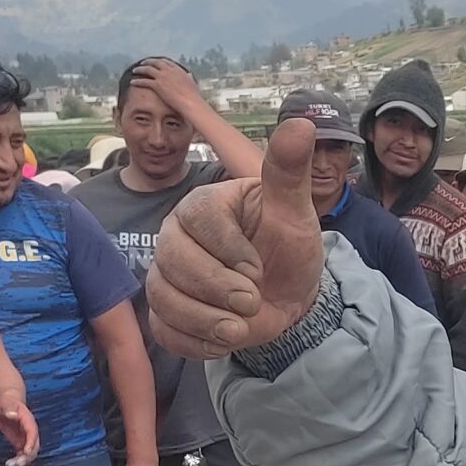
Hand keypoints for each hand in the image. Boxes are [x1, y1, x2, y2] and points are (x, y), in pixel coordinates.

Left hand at [0, 387, 38, 465]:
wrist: (6, 402)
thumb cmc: (5, 401)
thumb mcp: (4, 402)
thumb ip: (8, 408)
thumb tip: (12, 414)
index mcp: (28, 421)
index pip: (32, 433)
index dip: (31, 443)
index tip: (26, 452)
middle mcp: (30, 431)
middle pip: (34, 446)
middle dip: (27, 456)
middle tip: (16, 463)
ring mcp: (26, 437)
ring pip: (29, 453)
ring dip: (23, 461)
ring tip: (10, 465)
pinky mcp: (20, 442)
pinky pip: (23, 454)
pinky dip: (19, 460)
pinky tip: (10, 464)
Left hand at [127, 56, 211, 124]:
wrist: (190, 103)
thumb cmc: (193, 97)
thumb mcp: (192, 83)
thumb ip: (189, 78)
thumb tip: (189, 75)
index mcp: (177, 69)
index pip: (165, 62)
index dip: (158, 61)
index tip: (154, 62)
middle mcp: (169, 70)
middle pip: (155, 62)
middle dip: (147, 62)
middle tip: (142, 63)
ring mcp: (162, 77)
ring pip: (147, 69)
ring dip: (140, 69)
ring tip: (135, 71)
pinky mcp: (157, 85)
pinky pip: (144, 81)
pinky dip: (137, 81)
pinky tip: (133, 82)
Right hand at [149, 120, 323, 358]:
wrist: (286, 296)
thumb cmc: (287, 247)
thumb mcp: (295, 212)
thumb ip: (289, 171)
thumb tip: (301, 123)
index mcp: (202, 205)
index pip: (199, 222)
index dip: (233, 252)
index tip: (260, 266)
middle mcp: (174, 236)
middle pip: (175, 263)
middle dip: (223, 290)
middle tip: (253, 298)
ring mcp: (164, 275)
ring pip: (165, 300)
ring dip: (212, 321)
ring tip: (242, 322)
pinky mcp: (164, 313)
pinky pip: (165, 331)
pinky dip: (200, 343)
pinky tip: (227, 336)